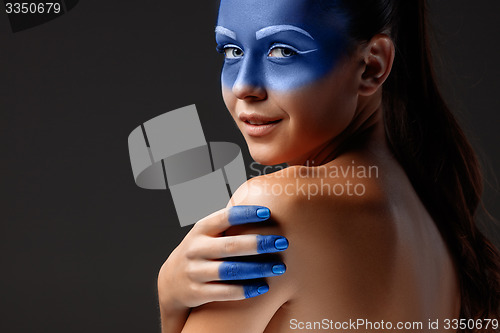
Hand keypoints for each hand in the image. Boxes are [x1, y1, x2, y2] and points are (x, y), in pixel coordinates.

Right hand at [157, 205, 287, 311]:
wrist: (171, 282)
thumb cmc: (201, 251)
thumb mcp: (207, 233)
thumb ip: (228, 223)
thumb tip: (264, 207)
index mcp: (201, 229)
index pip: (224, 217)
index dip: (245, 214)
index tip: (267, 213)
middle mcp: (196, 249)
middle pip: (231, 246)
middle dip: (258, 243)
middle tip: (283, 242)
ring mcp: (195, 271)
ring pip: (230, 270)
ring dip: (257, 269)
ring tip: (279, 267)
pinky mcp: (197, 293)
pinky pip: (224, 292)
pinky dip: (245, 290)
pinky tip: (263, 287)